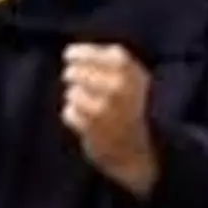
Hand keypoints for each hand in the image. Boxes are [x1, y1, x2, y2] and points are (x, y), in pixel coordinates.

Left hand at [61, 44, 158, 196]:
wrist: (139, 155)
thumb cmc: (132, 113)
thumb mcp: (133, 85)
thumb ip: (110, 66)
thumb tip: (75, 53)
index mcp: (135, 77)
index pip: (105, 56)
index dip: (84, 53)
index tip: (69, 54)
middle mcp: (121, 90)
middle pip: (79, 72)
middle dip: (71, 74)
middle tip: (69, 76)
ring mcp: (106, 110)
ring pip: (73, 93)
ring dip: (73, 97)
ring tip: (84, 104)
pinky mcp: (92, 129)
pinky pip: (69, 113)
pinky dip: (72, 115)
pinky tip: (84, 120)